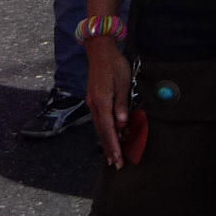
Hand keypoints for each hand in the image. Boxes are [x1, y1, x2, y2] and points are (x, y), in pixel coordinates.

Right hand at [86, 35, 132, 167]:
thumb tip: (121, 123)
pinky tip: (109, 136)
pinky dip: (104, 131)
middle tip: (116, 164)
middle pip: (102, 132)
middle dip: (109, 149)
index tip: (118, 159)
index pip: (108, 129)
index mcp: (102, 102)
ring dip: (107, 142)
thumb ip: (122, 103)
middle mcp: (95, 105)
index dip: (114, 145)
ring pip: (99, 127)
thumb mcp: (123, 82)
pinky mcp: (94, 100)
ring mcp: (92, 103)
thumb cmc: (114, 65)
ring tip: (112, 156)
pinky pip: (99, 120)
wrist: (99, 51)